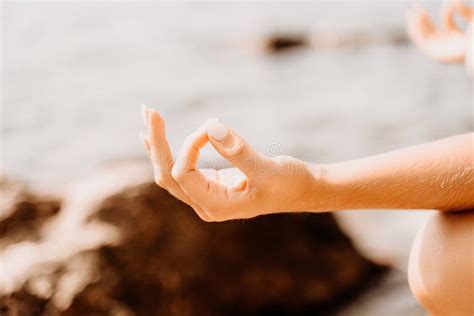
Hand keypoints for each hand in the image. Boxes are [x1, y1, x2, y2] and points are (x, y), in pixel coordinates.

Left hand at [140, 106, 324, 221]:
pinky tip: (154, 136)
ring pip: (170, 171)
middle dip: (157, 143)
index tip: (210, 127)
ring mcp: (206, 195)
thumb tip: (210, 127)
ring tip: (148, 115)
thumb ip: (238, 151)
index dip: (190, 145)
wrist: (303, 190)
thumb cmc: (290, 183)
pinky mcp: (211, 183)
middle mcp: (205, 204)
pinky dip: (168, 149)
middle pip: (168, 174)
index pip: (184, 173)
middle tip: (149, 110)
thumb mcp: (267, 169)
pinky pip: (181, 168)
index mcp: (215, 206)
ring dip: (158, 144)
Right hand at [407, 1, 471, 62]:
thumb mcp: (473, 18)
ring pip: (423, 36)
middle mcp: (449, 45)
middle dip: (423, 19)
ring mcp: (441, 50)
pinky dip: (415, 29)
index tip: (451, 2)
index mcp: (460, 39)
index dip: (447, 12)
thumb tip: (453, 0)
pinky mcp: (433, 53)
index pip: (448, 24)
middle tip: (415, 6)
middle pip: (432, 31)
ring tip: (411, 10)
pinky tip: (414, 18)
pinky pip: (420, 41)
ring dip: (415, 23)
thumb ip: (464, 9)